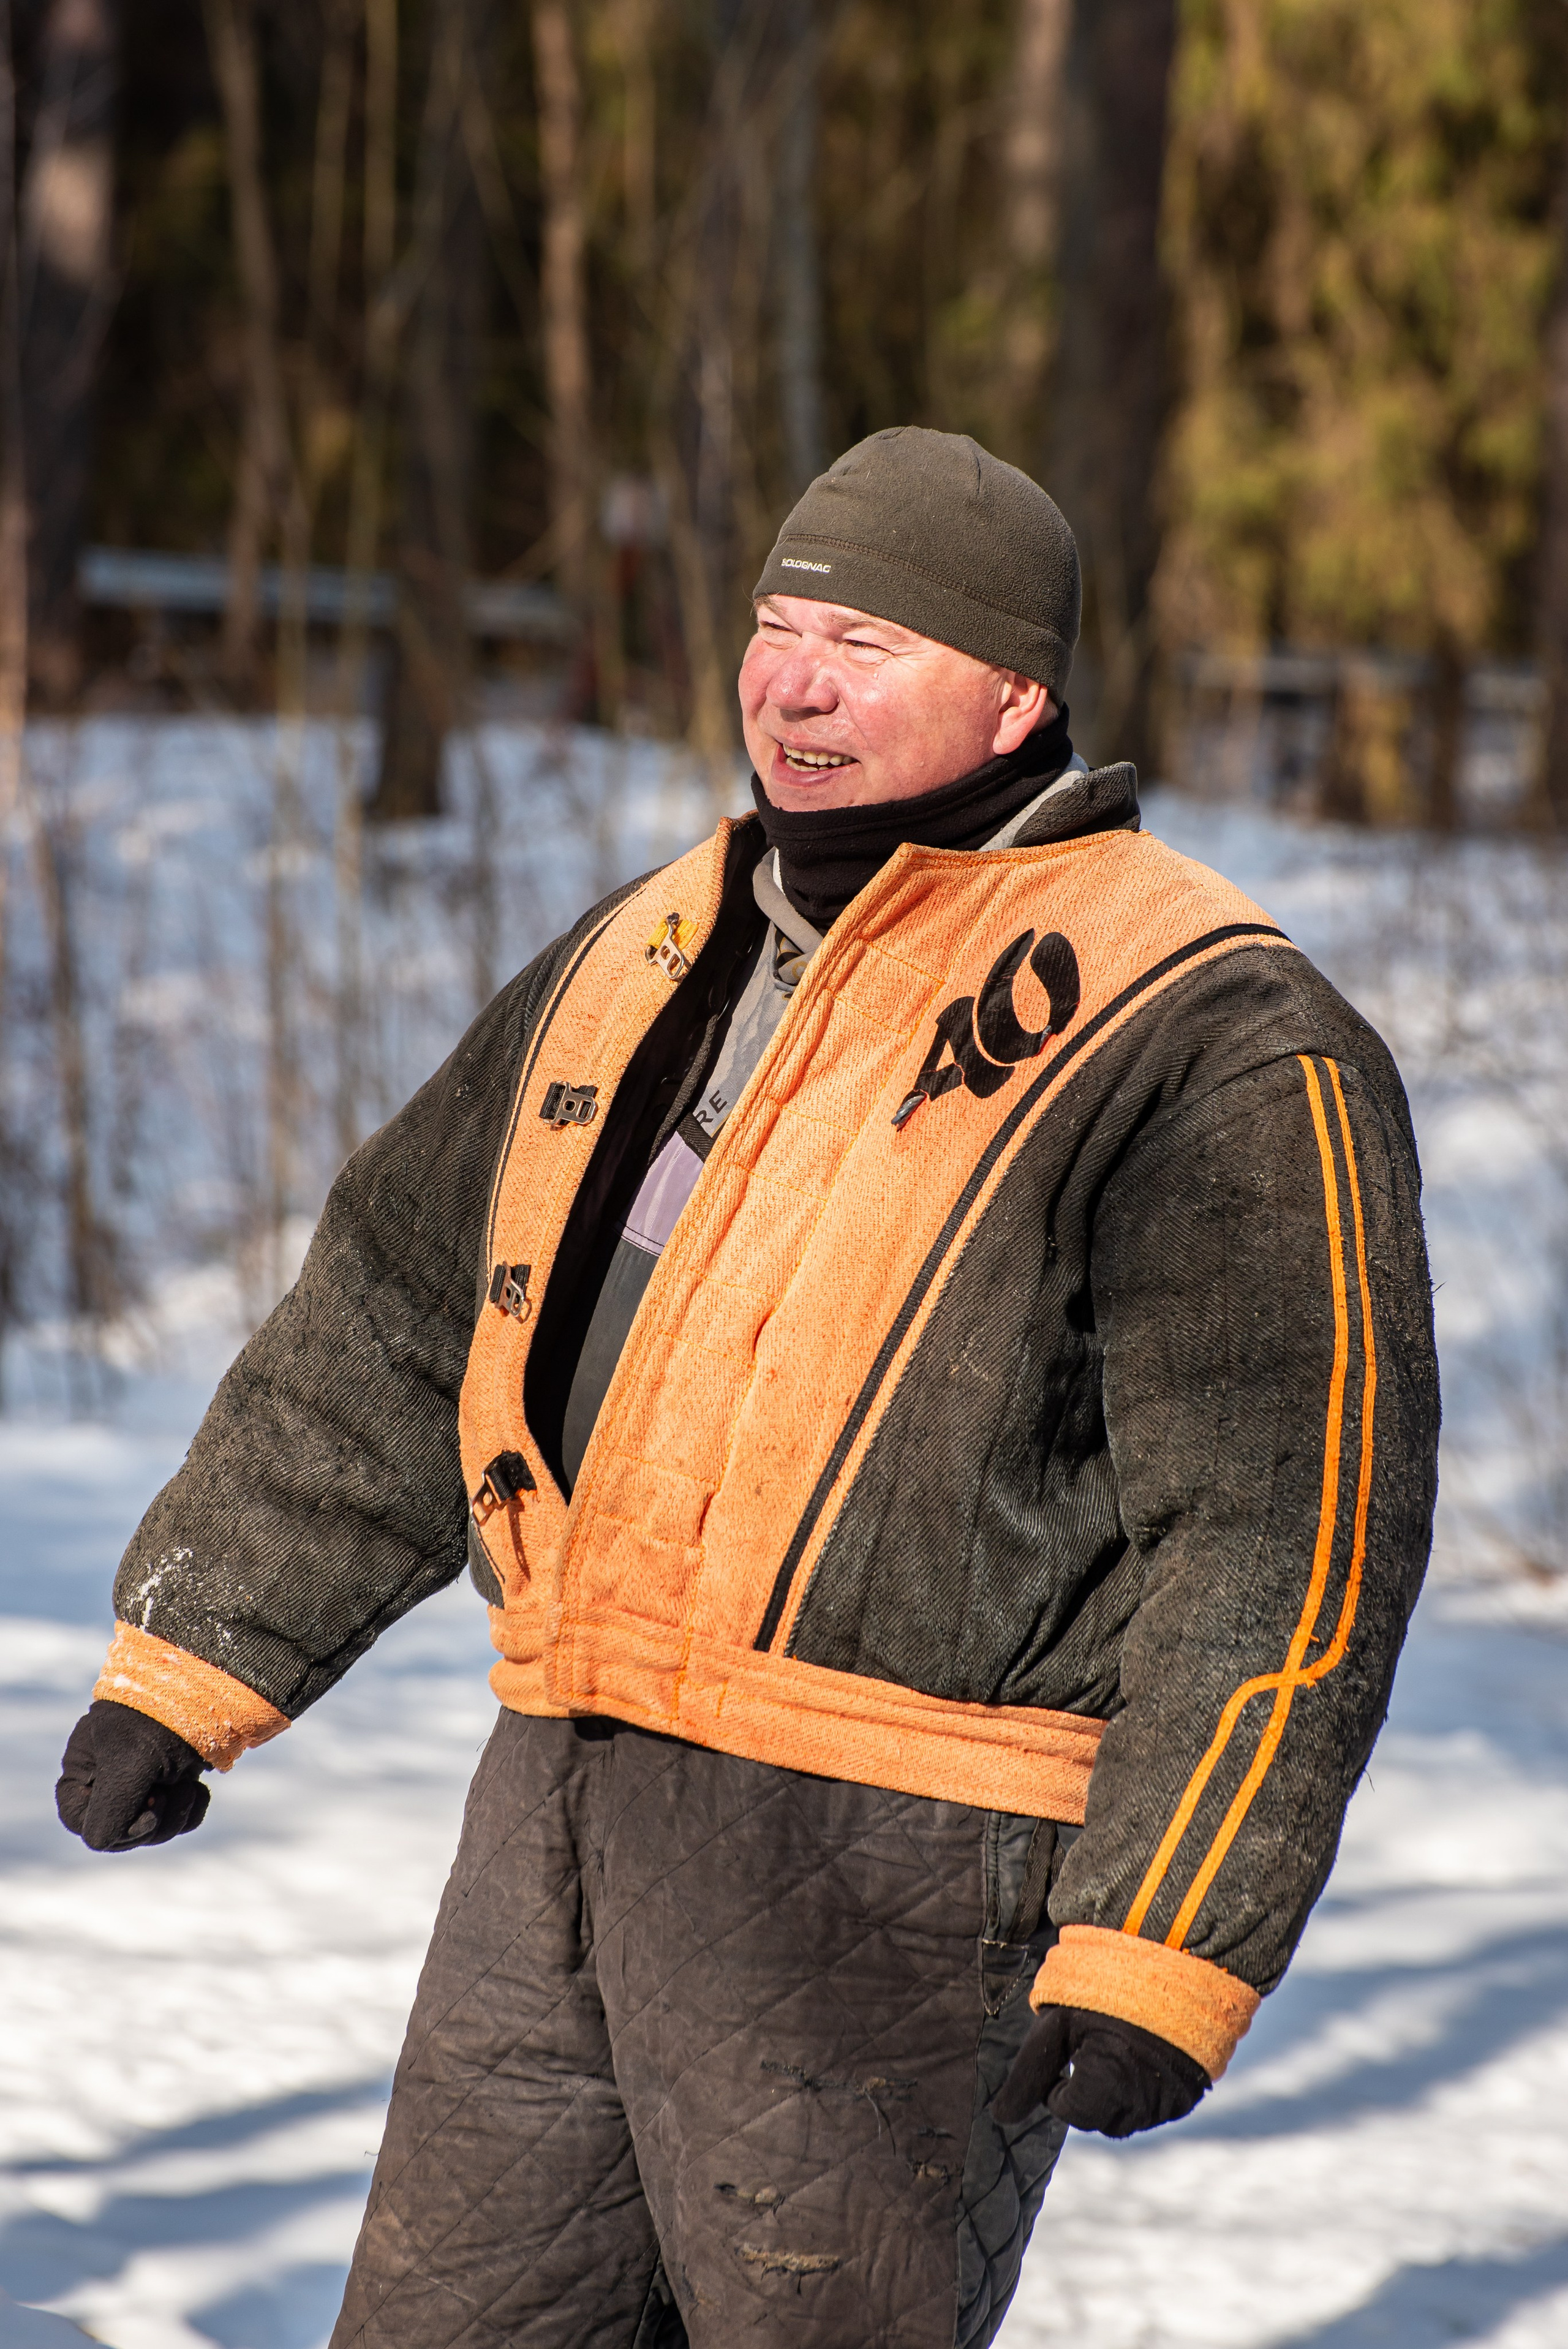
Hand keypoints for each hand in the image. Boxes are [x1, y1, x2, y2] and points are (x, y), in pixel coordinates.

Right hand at [56, 1699, 210, 1850]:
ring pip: (151, 1828)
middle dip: (149, 1822)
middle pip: (117, 1830)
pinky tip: (199, 1788)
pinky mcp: (175, 1779)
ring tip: (188, 1786)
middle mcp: (108, 1774)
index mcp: (84, 1766)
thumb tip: (101, 1842)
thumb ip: (109, 1810)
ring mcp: (142, 1778)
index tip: (142, 1809)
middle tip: (166, 1793)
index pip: (79, 1819)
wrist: (209, 1687)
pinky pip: (177, 1817)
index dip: (108, 1826)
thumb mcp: (128, 1765)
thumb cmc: (158, 1721)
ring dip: (173, 1815)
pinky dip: (190, 1809)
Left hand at [993, 2005, 1208, 2137]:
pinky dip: (1144, 2090)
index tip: (1069, 2048)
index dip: (1059, 2082)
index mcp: (1103, 2088)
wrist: (1172, 1959)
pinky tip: (1141, 2054)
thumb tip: (999, 2118)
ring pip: (1127, 2117)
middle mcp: (1139, 2106)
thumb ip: (1029, 2074)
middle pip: (1098, 2119)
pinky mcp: (1188, 2095)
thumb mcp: (1057, 2023)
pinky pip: (1157, 2108)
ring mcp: (1169, 2103)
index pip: (1068, 2110)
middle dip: (1086, 2092)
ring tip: (1116, 2047)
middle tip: (1090, 2046)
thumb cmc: (1105, 1985)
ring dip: (1114, 2094)